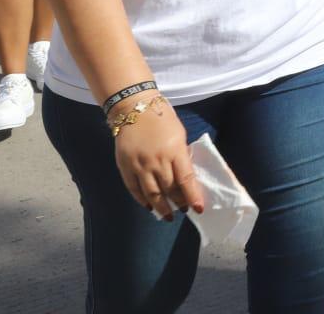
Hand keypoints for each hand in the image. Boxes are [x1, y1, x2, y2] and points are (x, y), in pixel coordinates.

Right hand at [112, 96, 203, 220]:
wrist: (134, 109)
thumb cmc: (162, 119)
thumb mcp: (179, 134)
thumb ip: (181, 155)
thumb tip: (184, 176)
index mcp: (174, 151)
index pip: (186, 180)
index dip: (192, 196)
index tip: (198, 209)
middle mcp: (157, 161)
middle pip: (169, 189)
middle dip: (178, 203)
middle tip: (183, 211)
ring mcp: (139, 166)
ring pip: (151, 194)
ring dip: (161, 207)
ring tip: (167, 215)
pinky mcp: (125, 167)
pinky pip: (134, 189)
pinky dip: (141, 200)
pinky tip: (148, 206)